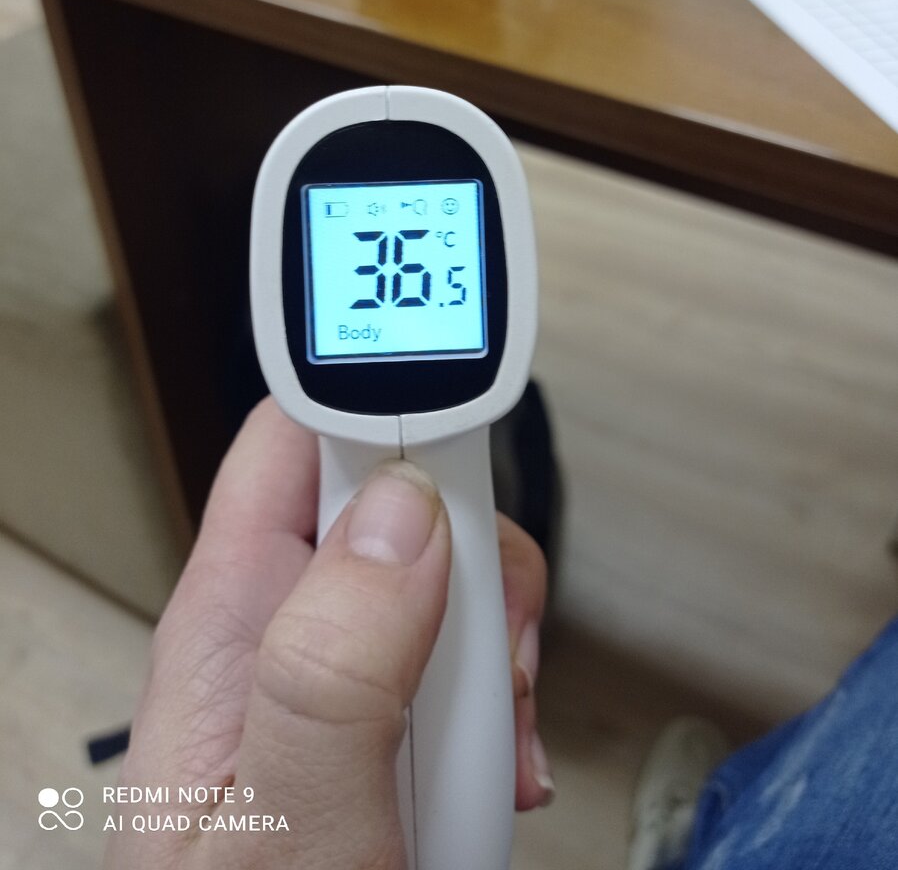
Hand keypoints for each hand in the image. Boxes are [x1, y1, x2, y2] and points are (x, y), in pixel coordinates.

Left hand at [104, 397, 551, 868]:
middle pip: (393, 495)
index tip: (459, 428)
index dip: (376, 408)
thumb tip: (401, 514)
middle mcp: (282, 629)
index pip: (293, 440)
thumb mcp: (284, 828)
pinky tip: (490, 759)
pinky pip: (468, 649)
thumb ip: (331, 667)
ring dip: (494, 637)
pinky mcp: (394, 713)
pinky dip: (502, 692)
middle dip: (467, 550)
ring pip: (448, 571)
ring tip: (483, 735)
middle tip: (480, 649)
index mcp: (228, 623)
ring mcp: (344, 671)